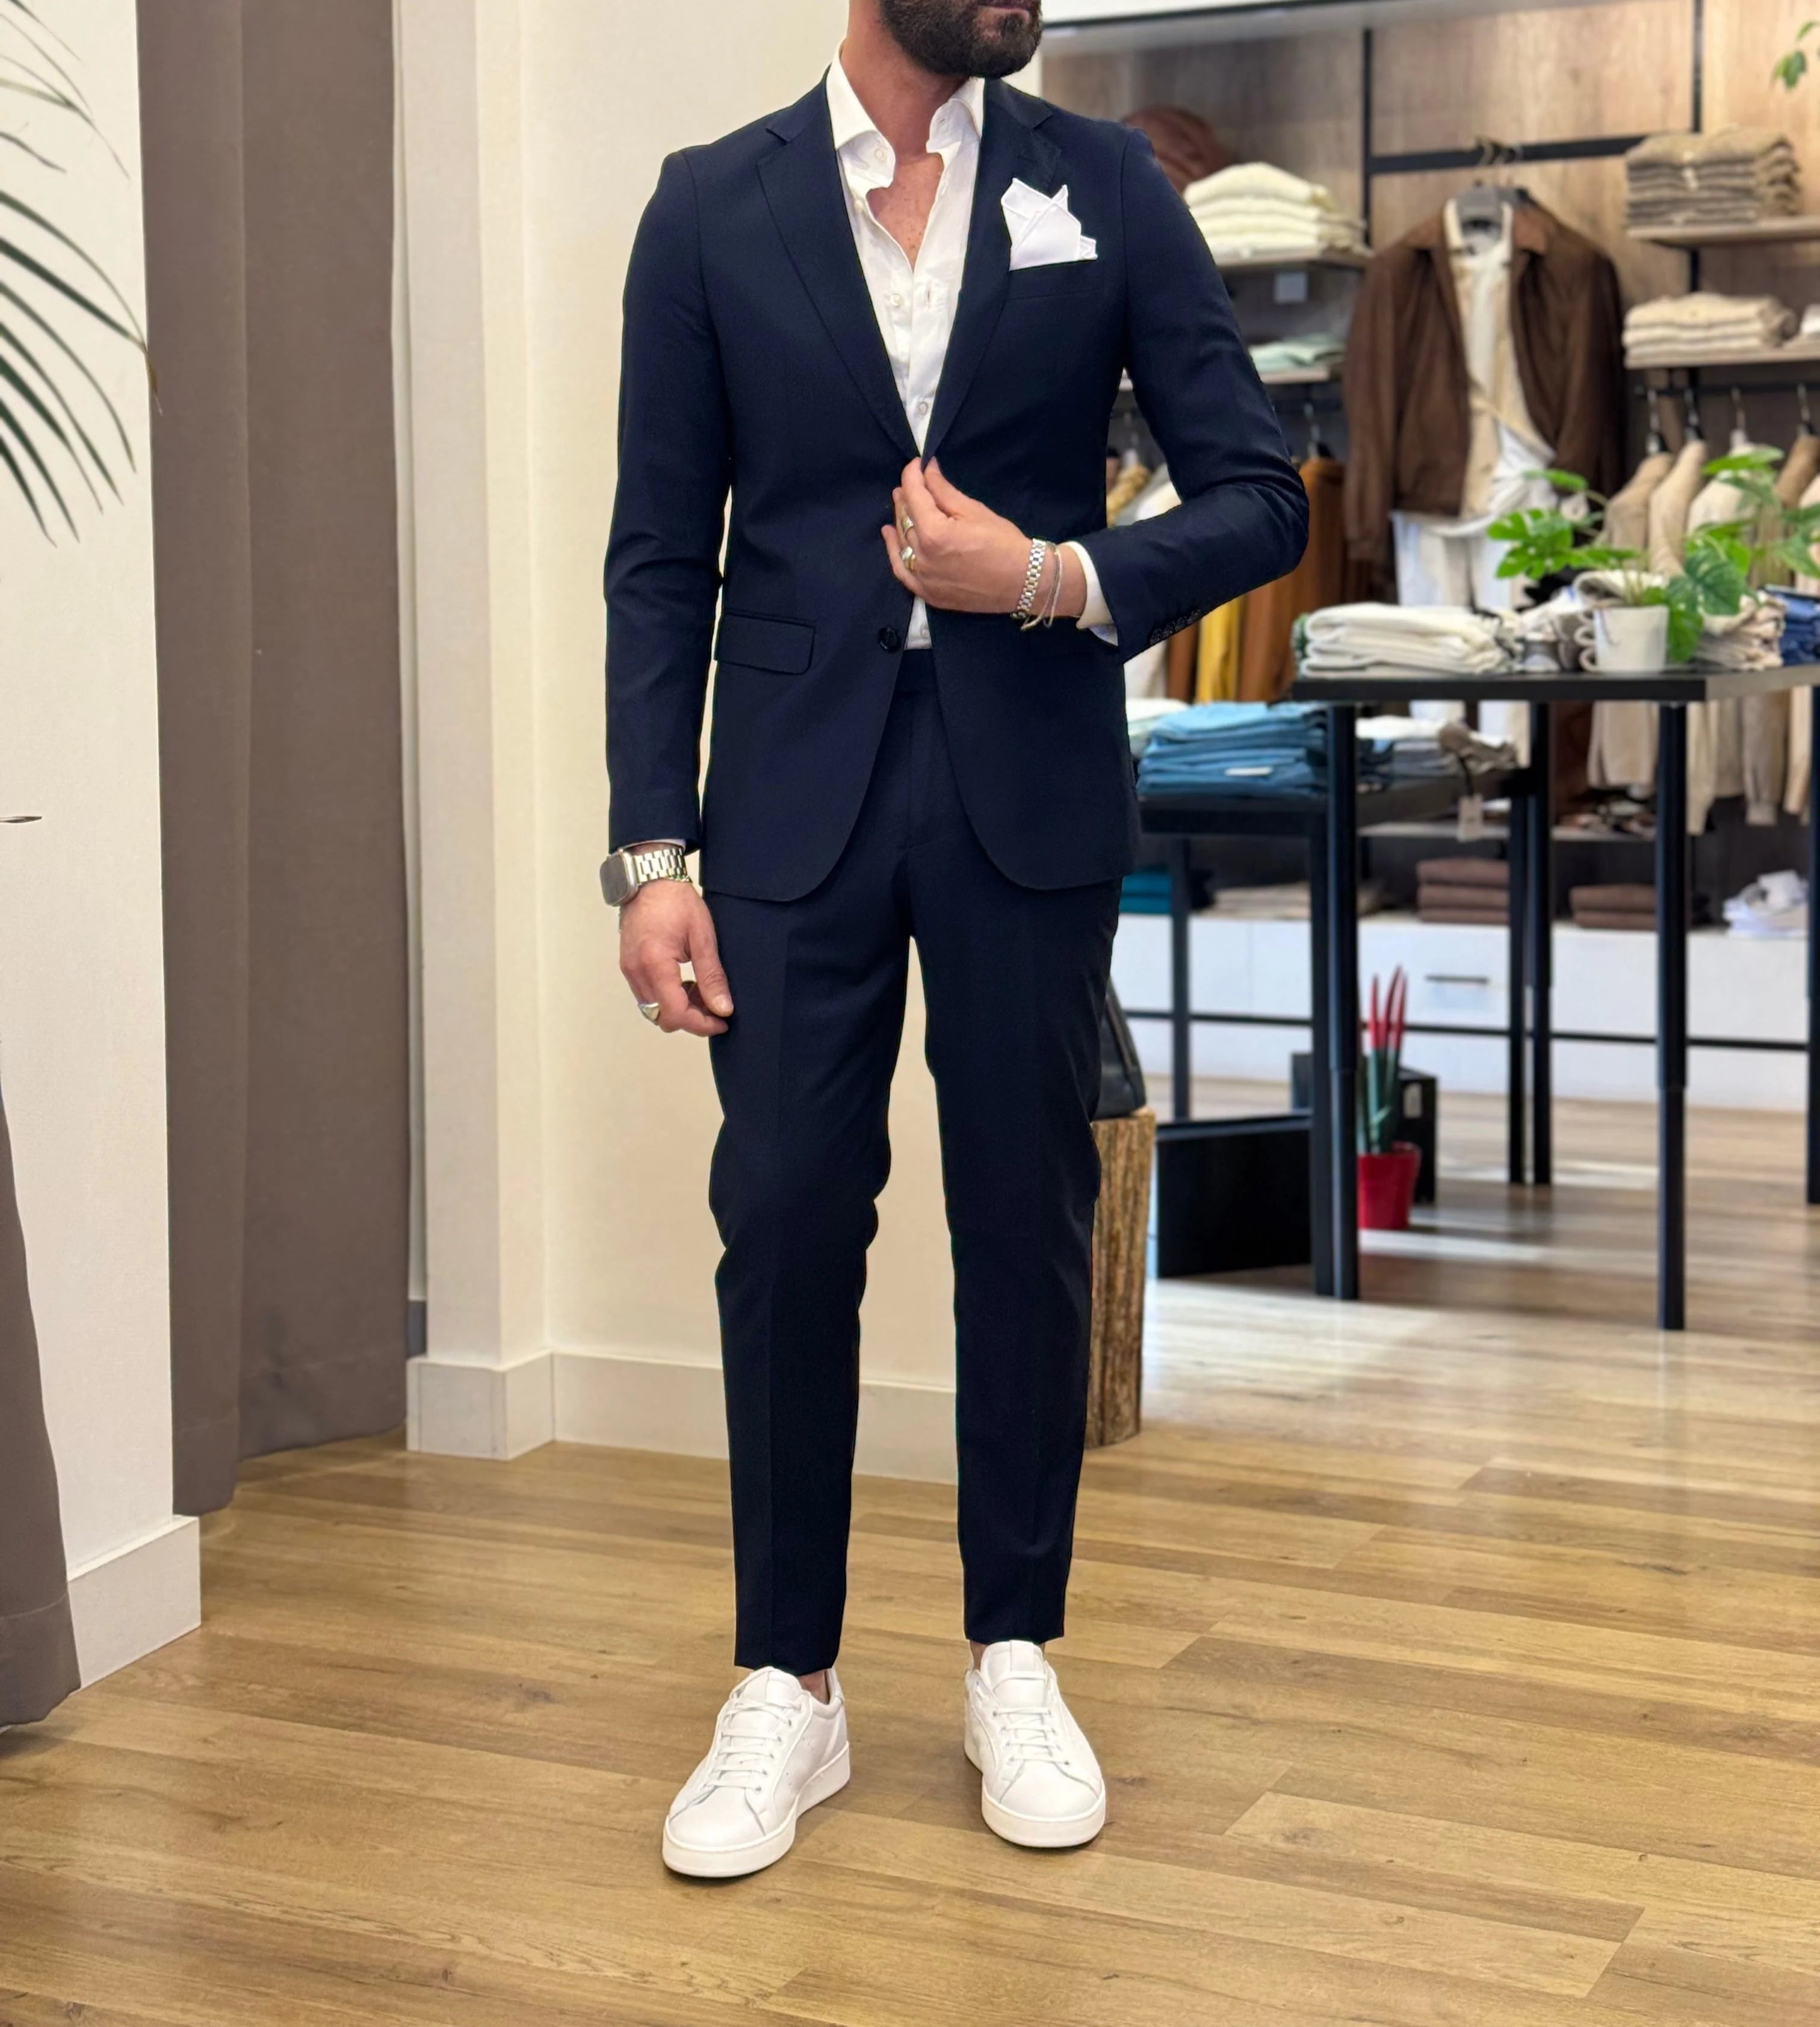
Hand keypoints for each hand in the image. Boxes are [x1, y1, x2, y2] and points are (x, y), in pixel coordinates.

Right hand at [620, 879, 732, 1037]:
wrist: (650, 879)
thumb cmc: (675, 901)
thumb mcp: (703, 937)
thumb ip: (712, 976)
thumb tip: (722, 1007)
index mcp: (655, 964)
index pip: (676, 1013)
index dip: (701, 1024)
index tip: (721, 1021)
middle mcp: (636, 972)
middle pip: (663, 1018)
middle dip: (691, 1019)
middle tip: (714, 1006)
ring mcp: (629, 970)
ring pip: (653, 1010)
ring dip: (678, 1009)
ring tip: (701, 992)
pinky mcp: (628, 966)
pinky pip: (646, 996)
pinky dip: (666, 998)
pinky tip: (684, 983)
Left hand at [881, 459, 1084, 616]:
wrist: (1022, 582)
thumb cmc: (1003, 543)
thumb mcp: (973, 510)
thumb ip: (943, 490)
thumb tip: (927, 470)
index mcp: (934, 533)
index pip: (913, 495)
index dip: (912, 474)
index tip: (916, 463)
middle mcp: (922, 557)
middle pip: (905, 517)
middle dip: (907, 495)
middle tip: (912, 482)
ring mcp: (923, 578)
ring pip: (902, 541)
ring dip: (900, 519)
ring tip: (902, 503)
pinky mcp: (928, 593)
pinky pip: (901, 571)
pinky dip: (894, 551)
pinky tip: (890, 534)